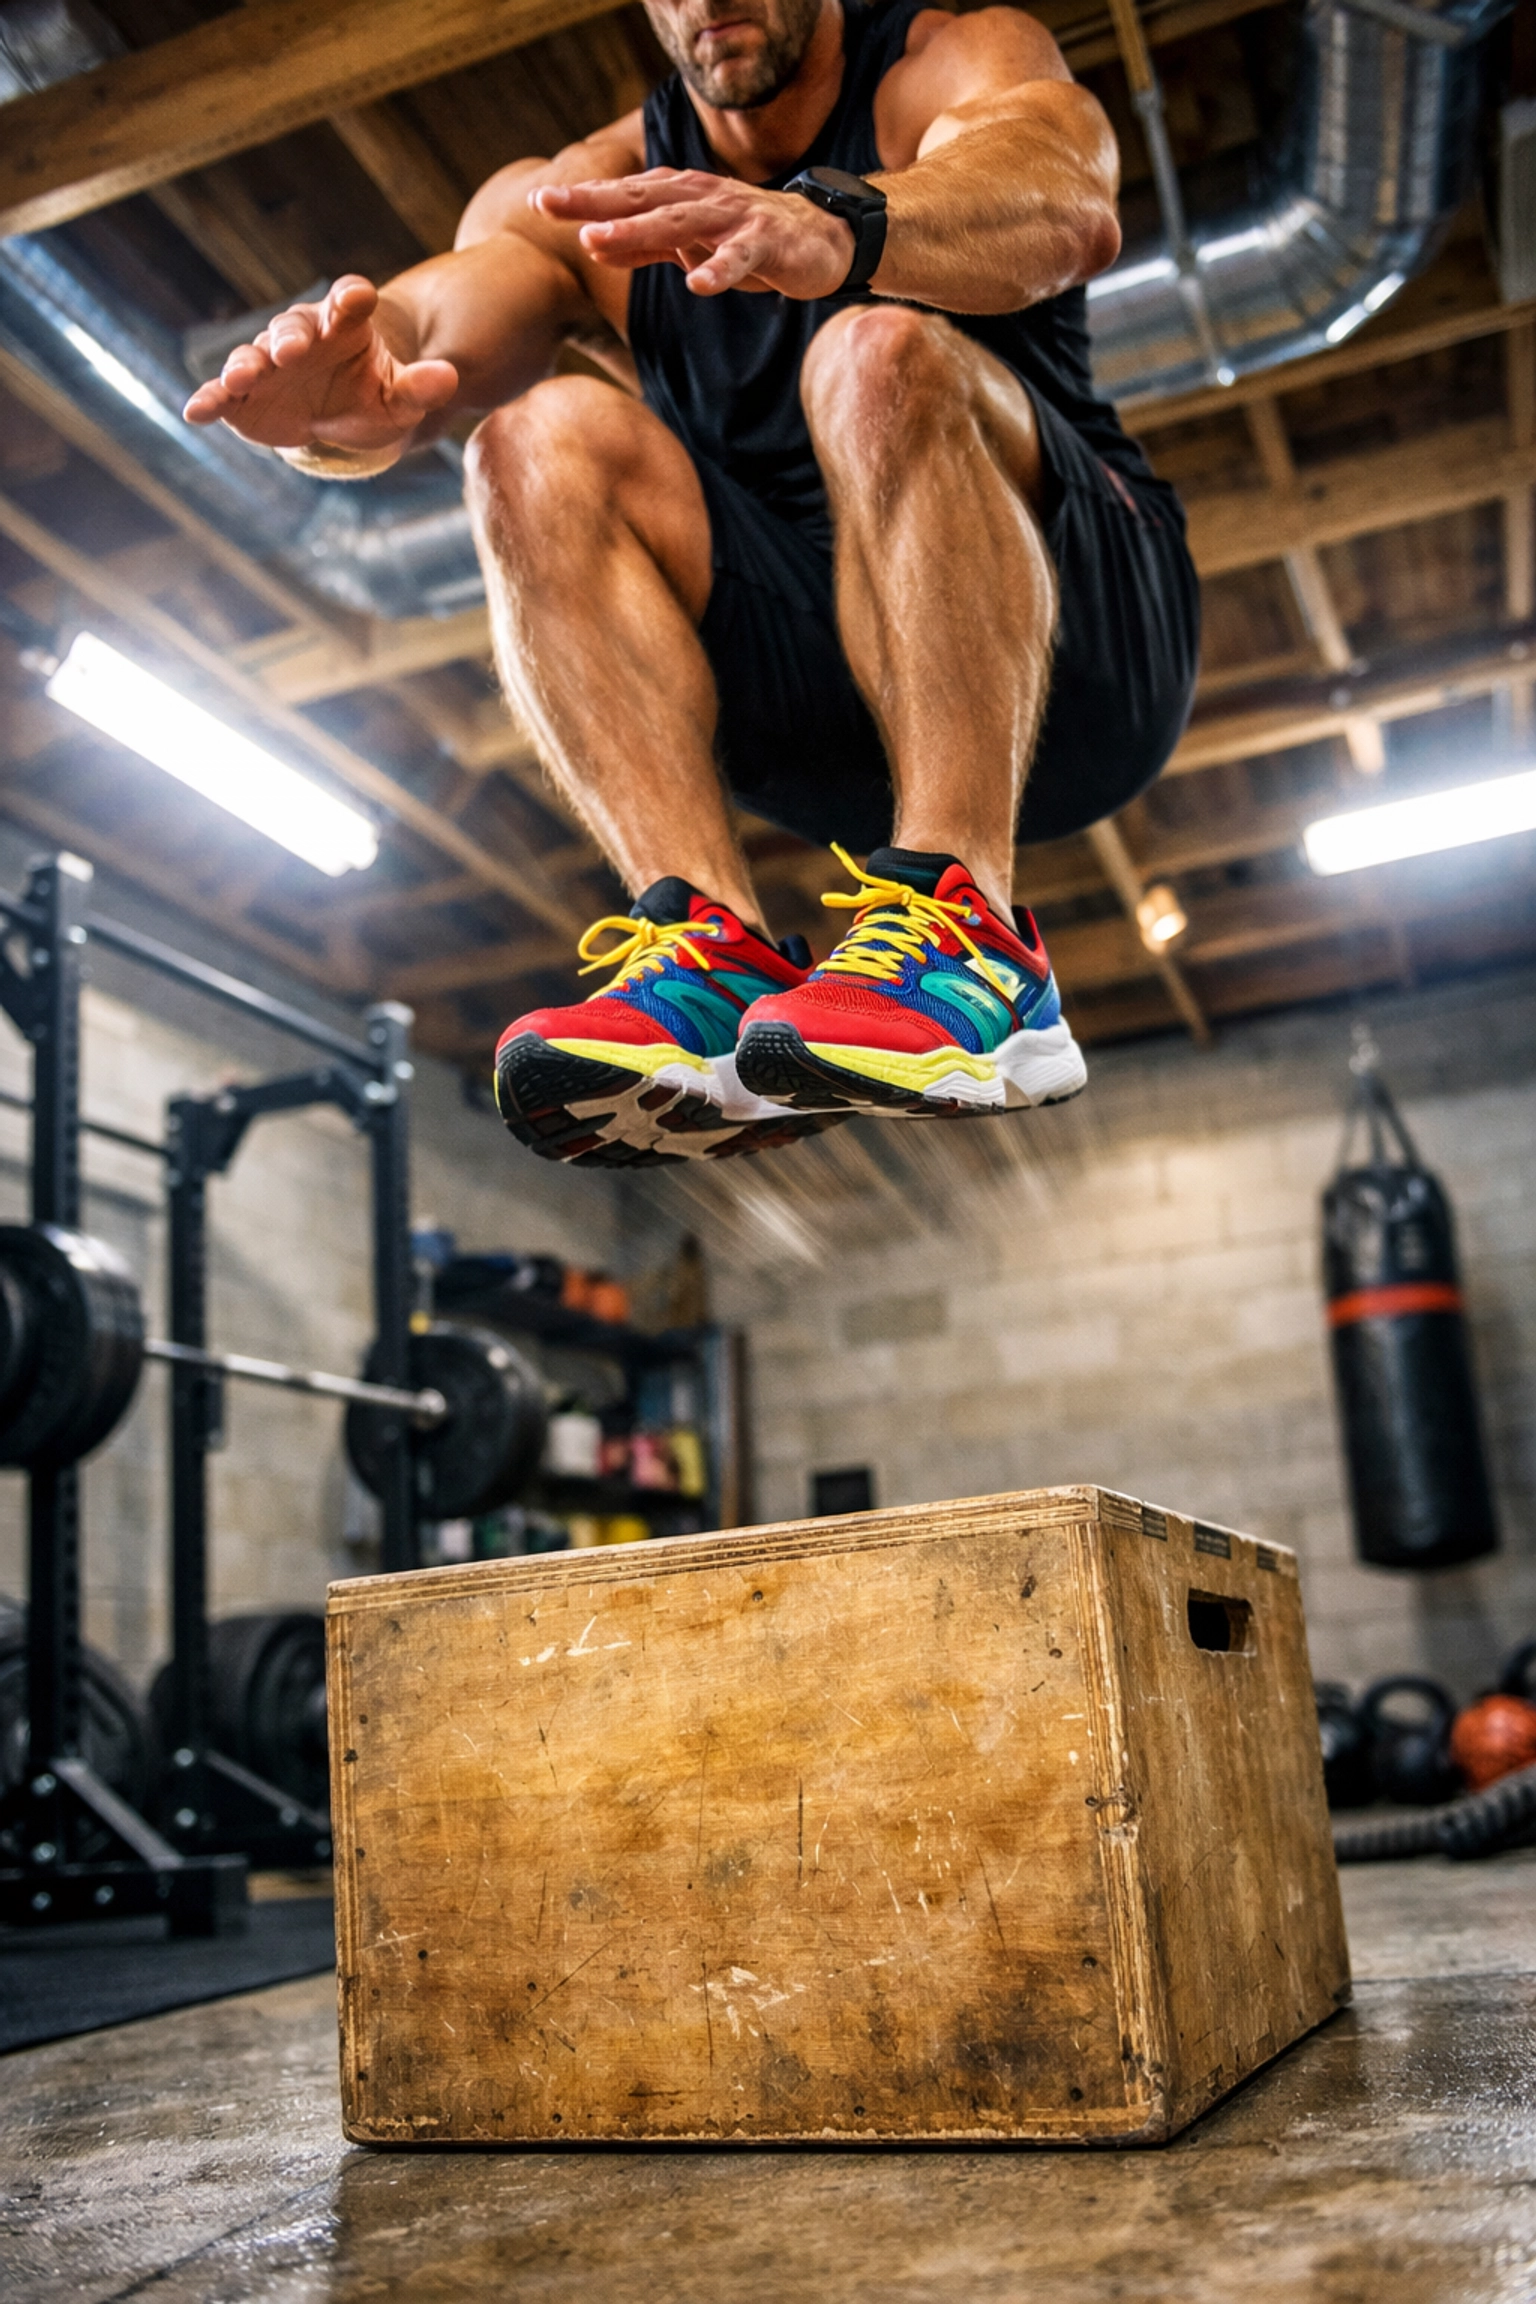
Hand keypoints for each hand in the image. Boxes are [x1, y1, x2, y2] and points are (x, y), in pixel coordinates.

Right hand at [182, 276, 458, 451]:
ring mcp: (267, 360)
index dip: (351, 297)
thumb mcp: (399, 399)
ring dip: (246, 364)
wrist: (337, 418)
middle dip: (291, 337)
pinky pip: (223, 393)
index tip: (357, 297)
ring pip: (254, 355)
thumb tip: (449, 378)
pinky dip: (210, 399)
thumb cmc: (371, 397)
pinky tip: (196, 411)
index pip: (348, 301)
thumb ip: (420, 388)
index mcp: (345, 323)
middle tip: (292, 350)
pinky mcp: (242, 393)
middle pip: (293, 327)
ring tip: (243, 377)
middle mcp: (302, 334)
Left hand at [534, 169, 855, 299]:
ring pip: (680, 224)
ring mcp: (734, 219)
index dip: (584, 199)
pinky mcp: (766, 243)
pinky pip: (739, 259)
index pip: (623, 196)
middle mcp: (700, 199)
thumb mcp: (688, 243)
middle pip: (640, 200)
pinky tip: (698, 285)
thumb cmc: (745, 241)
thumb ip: (644, 244)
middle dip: (594, 202)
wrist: (820, 239)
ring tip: (598, 240)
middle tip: (550, 204)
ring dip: (637, 231)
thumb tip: (593, 244)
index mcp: (679, 198)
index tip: (540, 203)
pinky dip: (719, 270)